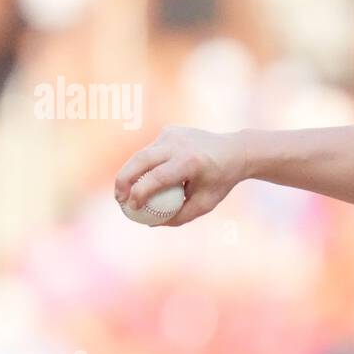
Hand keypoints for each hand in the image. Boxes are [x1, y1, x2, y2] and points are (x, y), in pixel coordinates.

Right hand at [114, 126, 247, 226]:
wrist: (235, 151)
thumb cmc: (219, 182)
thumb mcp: (205, 204)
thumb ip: (179, 216)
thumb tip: (150, 223)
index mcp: (191, 161)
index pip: (158, 177)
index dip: (140, 193)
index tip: (131, 208)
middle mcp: (180, 143)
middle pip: (141, 160)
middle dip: (123, 180)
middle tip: (118, 199)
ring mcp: (173, 134)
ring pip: (142, 154)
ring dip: (130, 173)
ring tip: (124, 192)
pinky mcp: (169, 130)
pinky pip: (151, 151)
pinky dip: (145, 165)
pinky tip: (147, 177)